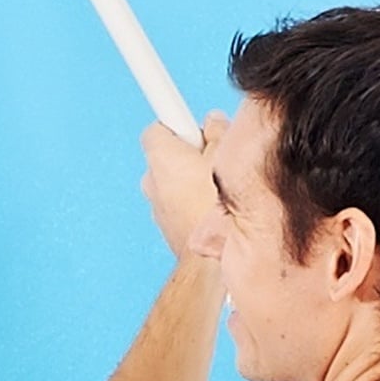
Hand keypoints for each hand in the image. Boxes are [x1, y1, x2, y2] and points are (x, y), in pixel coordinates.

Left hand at [139, 114, 230, 268]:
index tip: (182, 116)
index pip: (156, 128)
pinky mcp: (166, 227)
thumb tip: (213, 123)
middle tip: (215, 158)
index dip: (176, 122)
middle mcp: (152, 182)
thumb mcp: (227, 157)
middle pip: (168, 155)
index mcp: (162, 159)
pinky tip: (213, 208)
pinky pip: (177, 204)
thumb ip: (218, 132)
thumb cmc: (217, 211)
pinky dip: (190, 201)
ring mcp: (156, 207)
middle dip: (190, 152)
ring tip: (217, 188)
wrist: (210, 264)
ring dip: (191, 180)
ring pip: (173, 182)